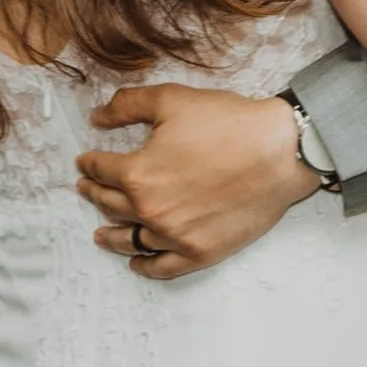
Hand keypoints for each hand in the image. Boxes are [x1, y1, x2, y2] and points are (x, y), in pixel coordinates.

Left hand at [75, 84, 322, 280]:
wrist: (280, 151)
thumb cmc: (228, 123)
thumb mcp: (171, 100)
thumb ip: (127, 106)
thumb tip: (97, 119)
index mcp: (137, 173)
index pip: (101, 169)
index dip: (90, 163)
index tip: (85, 162)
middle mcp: (150, 209)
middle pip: (110, 204)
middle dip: (95, 194)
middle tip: (88, 189)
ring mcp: (175, 236)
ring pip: (130, 239)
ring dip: (110, 235)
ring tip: (100, 234)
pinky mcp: (201, 252)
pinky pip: (162, 266)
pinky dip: (144, 265)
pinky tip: (135, 262)